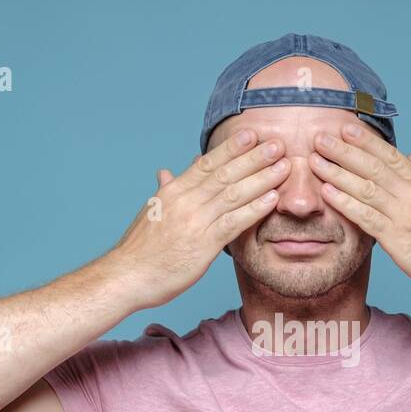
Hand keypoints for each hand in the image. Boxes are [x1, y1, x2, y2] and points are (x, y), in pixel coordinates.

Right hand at [106, 129, 289, 309]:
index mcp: (173, 191)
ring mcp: (194, 222)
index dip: (231, 148)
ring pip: (233, 194)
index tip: (251, 135)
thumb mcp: (149, 212)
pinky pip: (234, 223)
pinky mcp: (203, 245)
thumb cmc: (139, 248)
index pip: (206, 163)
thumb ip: (164, 191)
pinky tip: (272, 200)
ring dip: (261, 179)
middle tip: (278, 144)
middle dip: (253, 157)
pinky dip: (254, 209)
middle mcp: (185, 201)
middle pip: (225, 173)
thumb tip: (166, 172)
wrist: (126, 276)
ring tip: (284, 167)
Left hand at [309, 122, 410, 300]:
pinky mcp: (396, 239)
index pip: (391, 155)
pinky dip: (344, 202)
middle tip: (319, 137)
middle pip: (372, 166)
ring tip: (314, 160)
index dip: (366, 141)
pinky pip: (365, 216)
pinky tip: (327, 192)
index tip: (346, 128)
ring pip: (364, 187)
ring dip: (337, 172)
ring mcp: (404, 215)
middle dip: (344, 150)